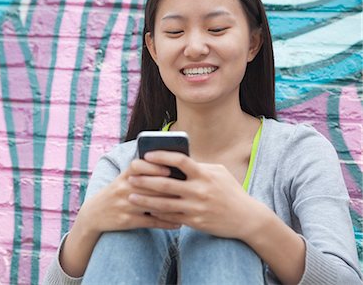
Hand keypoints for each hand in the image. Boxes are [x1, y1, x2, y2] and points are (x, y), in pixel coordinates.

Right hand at [77, 158, 181, 236]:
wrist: (94, 214)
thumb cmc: (115, 193)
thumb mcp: (122, 179)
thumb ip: (141, 172)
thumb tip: (170, 165)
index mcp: (124, 176)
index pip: (137, 166)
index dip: (154, 167)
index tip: (169, 168)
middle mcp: (124, 189)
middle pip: (150, 186)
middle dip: (170, 187)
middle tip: (190, 189)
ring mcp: (126, 206)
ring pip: (153, 205)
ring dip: (173, 206)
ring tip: (189, 206)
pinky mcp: (128, 221)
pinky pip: (151, 222)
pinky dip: (166, 223)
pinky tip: (179, 223)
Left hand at [127, 151, 261, 239]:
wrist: (247, 218)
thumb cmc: (231, 191)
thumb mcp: (219, 173)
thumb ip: (199, 167)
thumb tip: (177, 161)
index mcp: (204, 174)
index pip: (180, 160)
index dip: (162, 156)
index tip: (147, 155)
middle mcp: (199, 190)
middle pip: (165, 183)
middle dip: (145, 180)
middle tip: (130, 177)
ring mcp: (196, 207)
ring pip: (163, 203)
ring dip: (145, 200)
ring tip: (131, 196)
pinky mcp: (194, 221)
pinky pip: (170, 217)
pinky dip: (156, 214)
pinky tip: (146, 211)